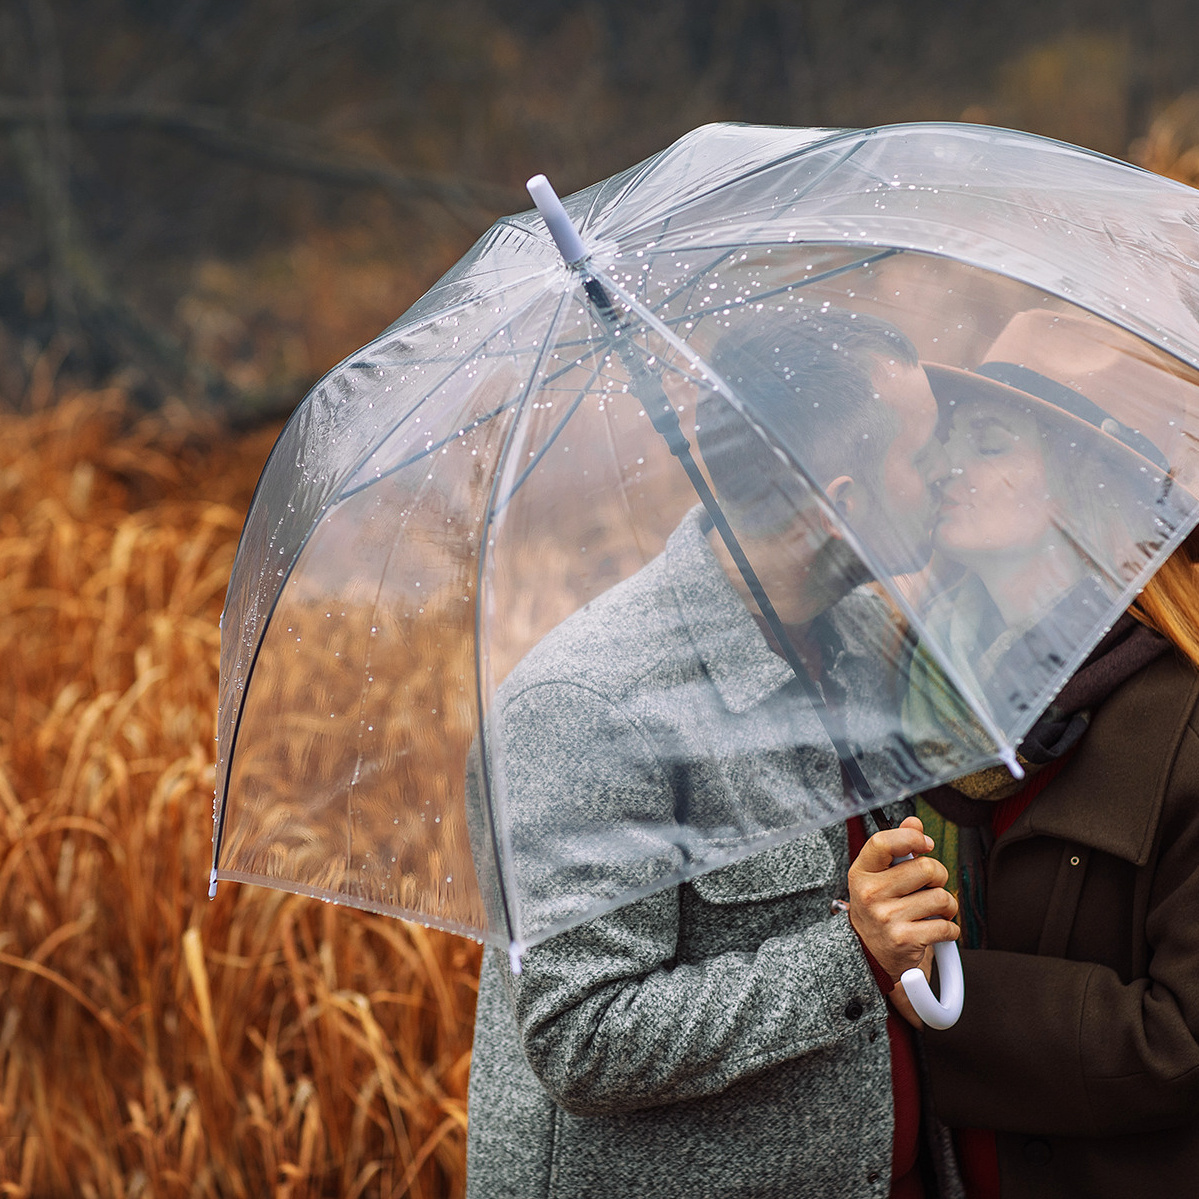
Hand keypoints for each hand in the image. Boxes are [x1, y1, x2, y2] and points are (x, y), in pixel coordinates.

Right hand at [847, 815, 958, 992]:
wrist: (869, 956)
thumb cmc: (879, 909)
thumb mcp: (878, 877)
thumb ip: (896, 847)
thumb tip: (914, 821)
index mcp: (861, 872)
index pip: (884, 842)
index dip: (911, 837)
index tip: (925, 844)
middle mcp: (870, 894)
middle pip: (926, 868)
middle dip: (939, 876)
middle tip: (931, 886)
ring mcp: (887, 918)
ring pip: (941, 897)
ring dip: (947, 905)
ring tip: (935, 910)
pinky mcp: (905, 940)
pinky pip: (947, 926)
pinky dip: (950, 929)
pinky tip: (936, 929)